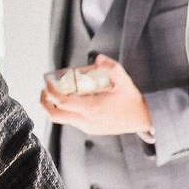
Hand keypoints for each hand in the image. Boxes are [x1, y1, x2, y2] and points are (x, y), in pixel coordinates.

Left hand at [38, 56, 153, 139]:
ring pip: (62, 119)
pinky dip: (66, 110)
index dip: (50, 91)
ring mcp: (87, 127)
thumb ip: (113, 68)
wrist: (143, 122)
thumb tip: (99, 58)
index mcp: (92, 109)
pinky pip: (71, 120)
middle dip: (44, 102)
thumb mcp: (126, 83)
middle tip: (44, 89)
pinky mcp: (90, 130)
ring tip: (56, 92)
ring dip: (54, 106)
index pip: (62, 102)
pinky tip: (70, 99)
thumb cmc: (133, 103)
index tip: (47, 81)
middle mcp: (86, 121)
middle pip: (54, 115)